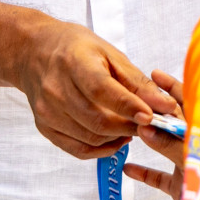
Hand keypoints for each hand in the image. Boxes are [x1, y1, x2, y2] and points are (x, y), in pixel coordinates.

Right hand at [15, 19, 177, 159]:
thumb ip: (137, 82)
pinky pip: (78, 149)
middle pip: (97, 120)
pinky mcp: (45, 127)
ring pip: (91, 138)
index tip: (151, 116)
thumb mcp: (110, 54)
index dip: (128, 106)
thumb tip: (165, 106)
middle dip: (129, 126)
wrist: (35, 52)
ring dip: (118, 138)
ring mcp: (47, 111)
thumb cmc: (77, 49)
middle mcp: (56, 89)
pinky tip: (115, 138)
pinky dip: (102, 148)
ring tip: (133, 128)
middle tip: (150, 125)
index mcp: (74, 62)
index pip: (101, 90)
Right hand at [125, 70, 185, 199]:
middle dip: (155, 110)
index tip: (154, 75)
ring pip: (164, 146)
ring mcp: (188, 165)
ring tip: (132, 124)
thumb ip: (169, 143)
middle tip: (135, 96)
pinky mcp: (181, 187)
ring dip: (148, 137)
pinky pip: (159, 176)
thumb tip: (146, 128)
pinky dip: (144, 172)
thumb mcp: (193, 159)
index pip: (188, 102)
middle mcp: (196, 145)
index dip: (172, 87)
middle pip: (173, 121)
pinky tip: (128, 167)